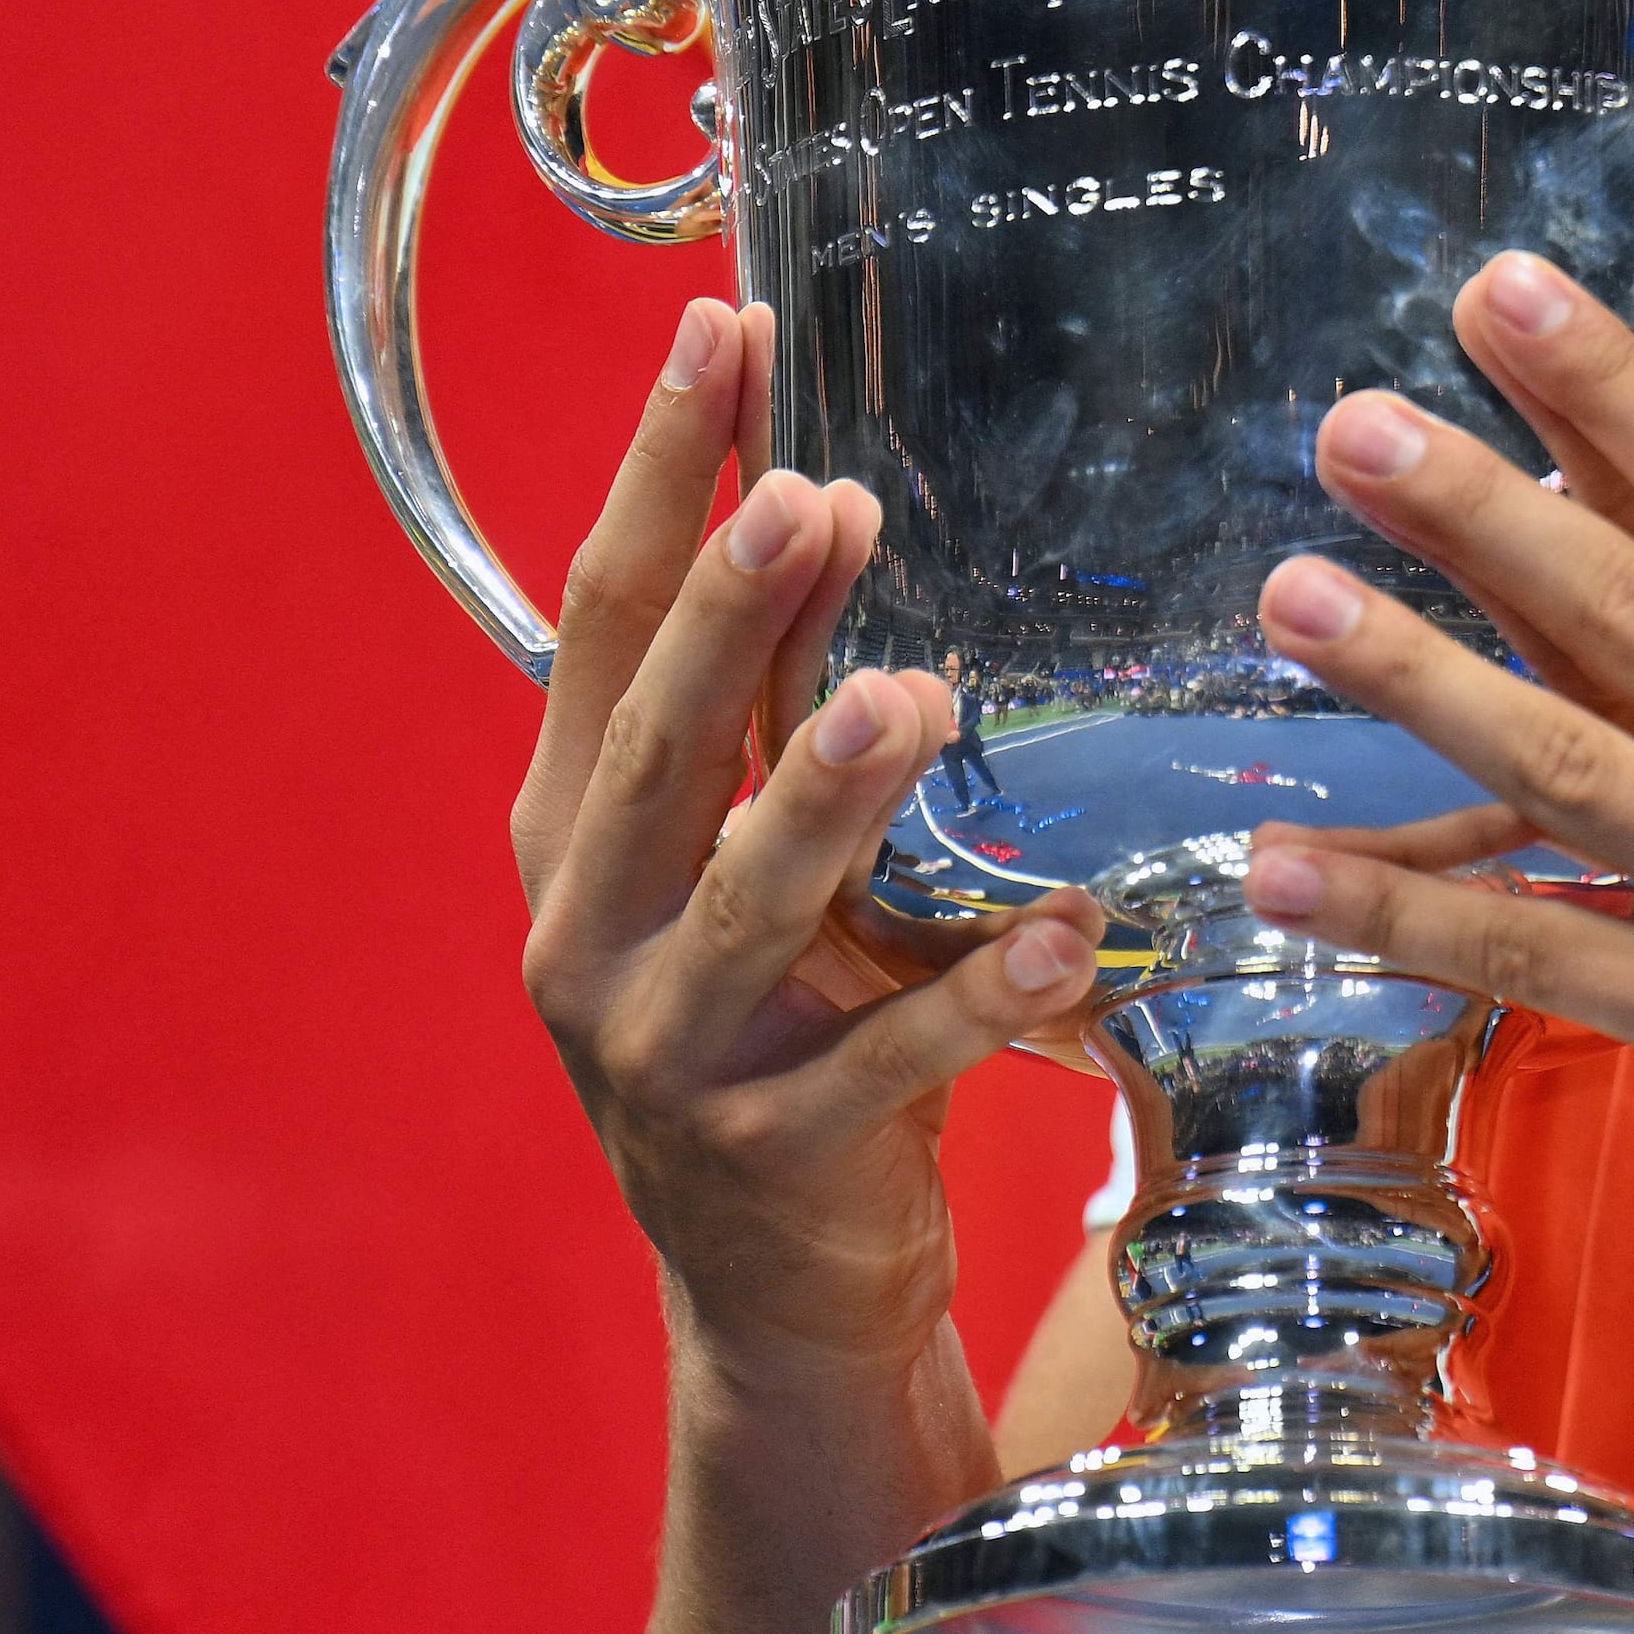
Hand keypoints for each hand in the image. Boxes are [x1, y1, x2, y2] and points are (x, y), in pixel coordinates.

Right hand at [513, 297, 1104, 1385]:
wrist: (779, 1301)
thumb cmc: (782, 1027)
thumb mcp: (756, 862)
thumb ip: (770, 710)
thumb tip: (826, 491)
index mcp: (572, 835)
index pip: (595, 625)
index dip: (653, 480)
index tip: (715, 332)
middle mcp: (587, 933)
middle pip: (652, 751)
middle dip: (724, 617)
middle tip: (807, 495)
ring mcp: (668, 1054)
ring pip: (743, 905)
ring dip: (825, 795)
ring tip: (913, 695)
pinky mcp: (773, 1158)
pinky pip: (887, 1063)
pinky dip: (975, 997)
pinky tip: (1061, 938)